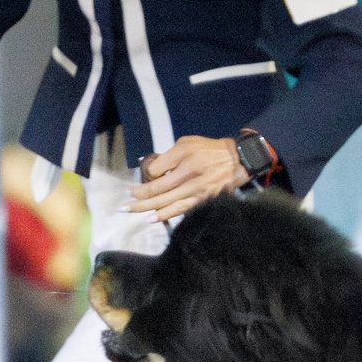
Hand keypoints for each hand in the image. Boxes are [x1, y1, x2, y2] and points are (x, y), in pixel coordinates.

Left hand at [129, 135, 248, 222]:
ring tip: (131, 211)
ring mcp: (195, 190)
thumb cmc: (210, 150)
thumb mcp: (187, 143)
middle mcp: (189, 175)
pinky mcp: (201, 200)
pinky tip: (152, 219)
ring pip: (166, 202)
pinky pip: (180, 210)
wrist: (237, 161)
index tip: (140, 180)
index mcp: (184, 158)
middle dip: (138, 196)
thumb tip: (151, 168)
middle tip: (124, 203)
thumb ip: (169, 155)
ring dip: (146, 208)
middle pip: (157, 189)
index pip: (156, 170)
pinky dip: (164, 215)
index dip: (145, 176)